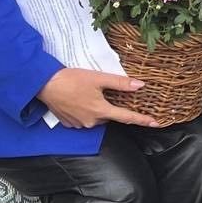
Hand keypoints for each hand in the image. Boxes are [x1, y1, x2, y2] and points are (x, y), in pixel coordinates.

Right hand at [37, 68, 159, 128]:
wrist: (45, 85)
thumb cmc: (72, 79)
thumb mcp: (98, 78)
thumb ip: (120, 83)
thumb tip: (140, 85)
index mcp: (101, 111)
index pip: (127, 117)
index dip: (142, 119)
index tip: (156, 123)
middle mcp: (92, 122)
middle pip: (109, 114)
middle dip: (110, 105)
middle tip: (101, 90)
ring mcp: (80, 125)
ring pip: (96, 116)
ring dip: (96, 106)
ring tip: (85, 91)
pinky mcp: (69, 123)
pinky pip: (83, 118)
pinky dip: (84, 109)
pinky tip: (77, 98)